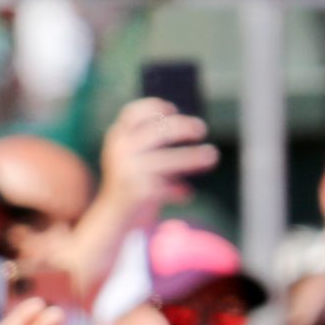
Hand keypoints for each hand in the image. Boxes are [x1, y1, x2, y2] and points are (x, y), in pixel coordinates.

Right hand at [99, 97, 218, 216]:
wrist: (111, 217)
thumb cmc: (129, 182)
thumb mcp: (134, 157)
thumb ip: (154, 142)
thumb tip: (189, 126)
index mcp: (116, 138)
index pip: (134, 113)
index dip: (155, 106)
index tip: (174, 109)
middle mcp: (120, 151)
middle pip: (159, 130)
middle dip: (184, 127)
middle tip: (202, 129)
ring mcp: (129, 171)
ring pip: (170, 159)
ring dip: (194, 157)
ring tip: (212, 156)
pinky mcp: (140, 192)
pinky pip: (169, 187)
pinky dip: (180, 191)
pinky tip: (187, 194)